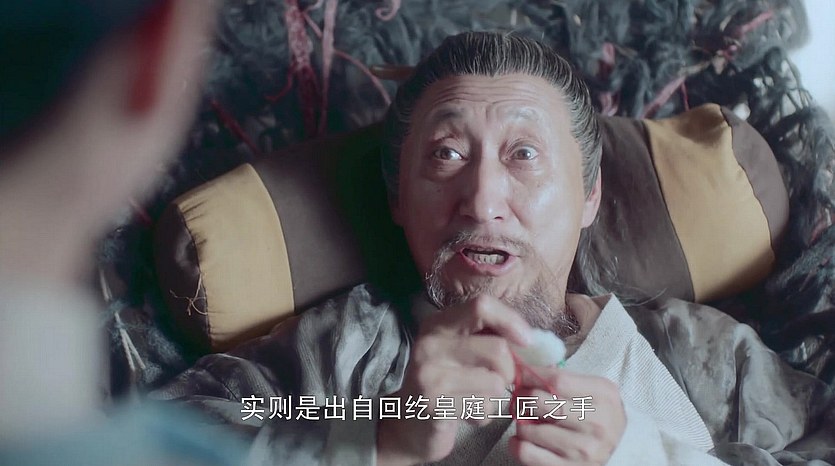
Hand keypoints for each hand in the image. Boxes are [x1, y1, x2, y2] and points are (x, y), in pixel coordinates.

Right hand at [376, 296, 531, 464]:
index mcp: (438, 323)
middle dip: (509, 371)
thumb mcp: (463, 351)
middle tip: (498, 381)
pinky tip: (466, 413)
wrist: (410, 425)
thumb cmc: (448, 383)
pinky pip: (484, 408)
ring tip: (475, 398)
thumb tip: (534, 341)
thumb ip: (491, 337)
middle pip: (497, 349)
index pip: (482, 305)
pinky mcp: (434, 404)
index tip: (525, 341)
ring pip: (495, 382)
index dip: (511, 321)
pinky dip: (484, 415)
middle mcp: (429, 344)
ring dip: (495, 397)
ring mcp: (429, 374)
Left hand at [508, 367, 625, 465]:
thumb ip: (565, 378)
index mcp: (603, 396)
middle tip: (518, 397)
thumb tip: (524, 369)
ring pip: (529, 429)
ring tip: (526, 419)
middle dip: (521, 397)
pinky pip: (527, 453)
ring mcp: (582, 450)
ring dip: (520, 421)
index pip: (557, 380)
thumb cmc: (600, 415)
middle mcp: (596, 424)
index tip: (518, 373)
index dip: (530, 374)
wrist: (623, 451)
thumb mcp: (595, 390)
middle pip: (540, 402)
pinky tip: (523, 439)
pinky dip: (517, 444)